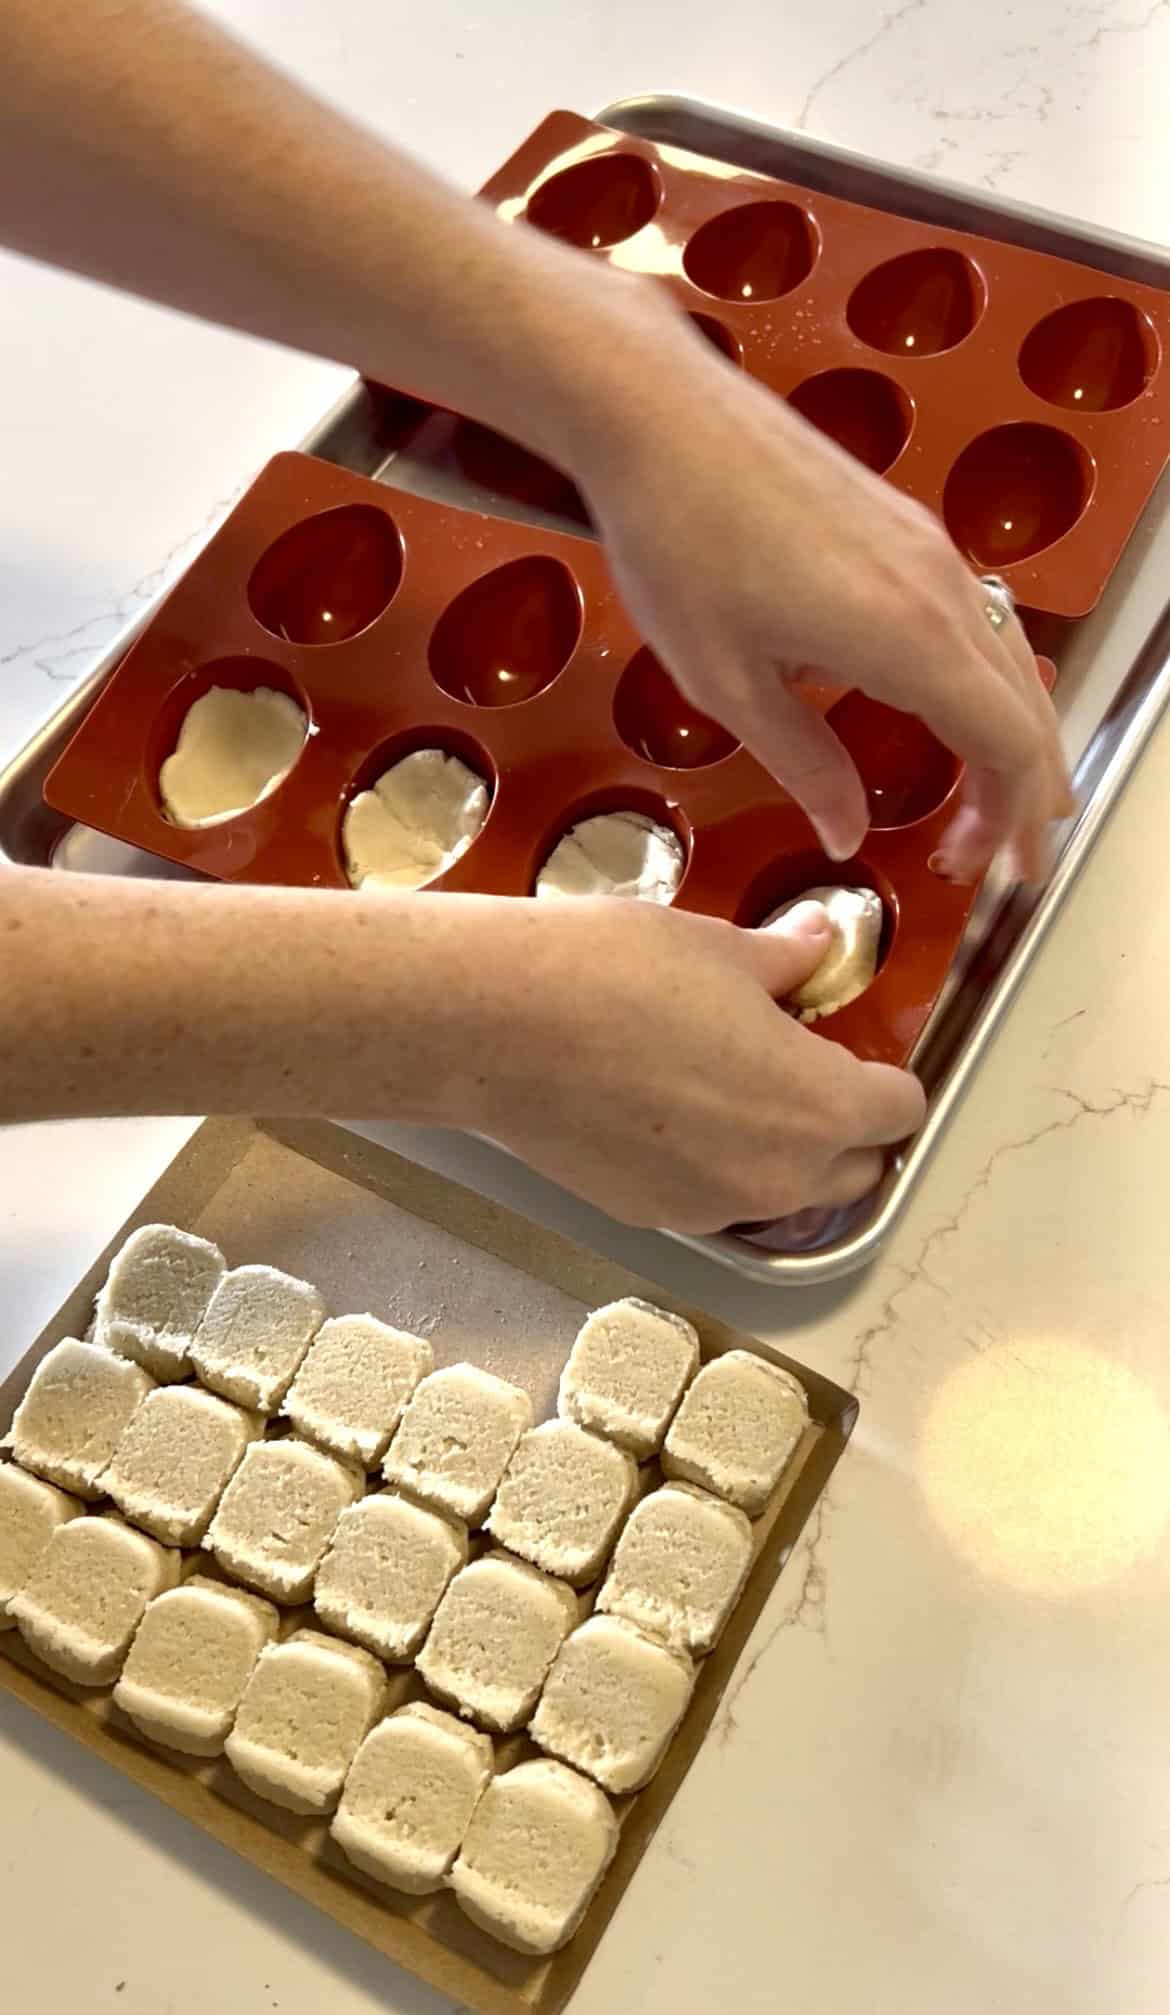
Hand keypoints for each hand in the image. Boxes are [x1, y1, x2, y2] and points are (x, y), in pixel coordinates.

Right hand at [467, 897, 924, 1233]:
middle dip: (843, 1124)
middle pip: (853, 1168)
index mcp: (820, 1106)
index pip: (900, 1111)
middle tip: (798, 1063)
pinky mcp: (650, 1215)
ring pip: (782, 1192)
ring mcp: (712, 1206)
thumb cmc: (618, 973)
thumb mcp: (721, 947)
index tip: (852, 1044)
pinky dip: (711, 1165)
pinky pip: (712, 1198)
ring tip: (728, 1085)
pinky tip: (665, 1108)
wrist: (497, 1027)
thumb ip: (787, 961)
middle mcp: (779, 1177)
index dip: (883, 1073)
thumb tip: (818, 943)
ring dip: (780, 1151)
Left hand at [579, 319, 1071, 883]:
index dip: (1013, 820)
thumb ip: (802, 764)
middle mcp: (939, 588)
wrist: (661, 415)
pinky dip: (980, 688)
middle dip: (1021, 795)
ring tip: (979, 807)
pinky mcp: (904, 529)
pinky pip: (975, 623)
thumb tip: (846, 833)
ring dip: (1004, 741)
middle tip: (993, 861)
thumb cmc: (677, 538)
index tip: (996, 872)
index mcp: (906, 636)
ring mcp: (928, 551)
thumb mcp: (726, 683)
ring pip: (1007, 663)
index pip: (1006, 744)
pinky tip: (942, 717)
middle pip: (1023, 708)